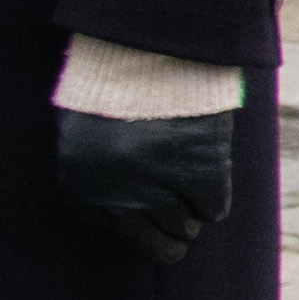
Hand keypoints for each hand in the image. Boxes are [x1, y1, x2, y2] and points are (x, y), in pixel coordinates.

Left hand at [54, 110, 234, 265]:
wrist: (146, 55)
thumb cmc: (114, 92)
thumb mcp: (88, 137)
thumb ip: (102, 178)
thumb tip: (134, 214)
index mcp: (82, 190)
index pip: (114, 230)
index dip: (135, 221)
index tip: (145, 207)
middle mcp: (118, 197)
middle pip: (157, 244)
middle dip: (169, 235)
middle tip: (179, 214)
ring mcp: (160, 188)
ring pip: (186, 227)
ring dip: (191, 208)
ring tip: (189, 178)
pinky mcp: (200, 174)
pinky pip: (215, 208)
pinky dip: (215, 196)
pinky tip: (208, 171)